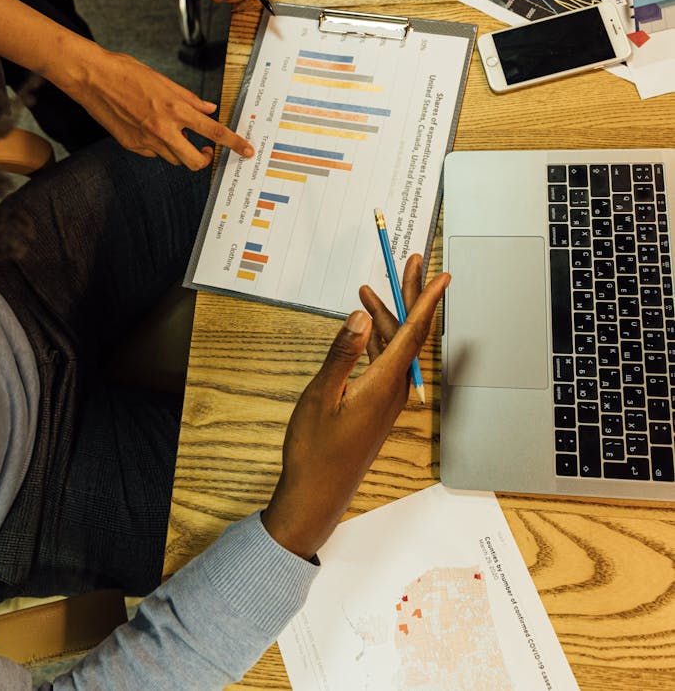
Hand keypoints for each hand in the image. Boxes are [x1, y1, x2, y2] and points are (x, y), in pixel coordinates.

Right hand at [58, 42, 253, 168]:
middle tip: (207, 151)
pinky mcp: (132, 146)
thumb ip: (189, 99)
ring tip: (174, 132)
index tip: (247, 151)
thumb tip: (208, 110)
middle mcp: (163, 129)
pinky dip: (159, 146)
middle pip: (195, 160)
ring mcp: (146, 141)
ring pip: (174, 159)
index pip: (214, 131)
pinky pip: (154, 154)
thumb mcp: (164, 81)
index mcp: (175, 109)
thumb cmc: (126, 72)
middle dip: (205, 159)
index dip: (234, 143)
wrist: (92, 78)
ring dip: (181, 150)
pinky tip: (151, 130)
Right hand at [262, 255, 450, 558]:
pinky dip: (376, 338)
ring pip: (394, 346)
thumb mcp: (321, 396)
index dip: (427, 300)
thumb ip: (342, 353)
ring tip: (370, 289)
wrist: (316, 495)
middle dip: (410, 295)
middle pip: (409, 333)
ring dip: (386, 316)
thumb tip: (362, 317)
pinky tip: (364, 328)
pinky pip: (384, 362)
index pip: (413, 332)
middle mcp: (393, 388)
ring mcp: (386, 398)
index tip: (442, 275)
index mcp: (384, 383)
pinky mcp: (377, 405)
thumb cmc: (315, 451)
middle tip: (410, 262)